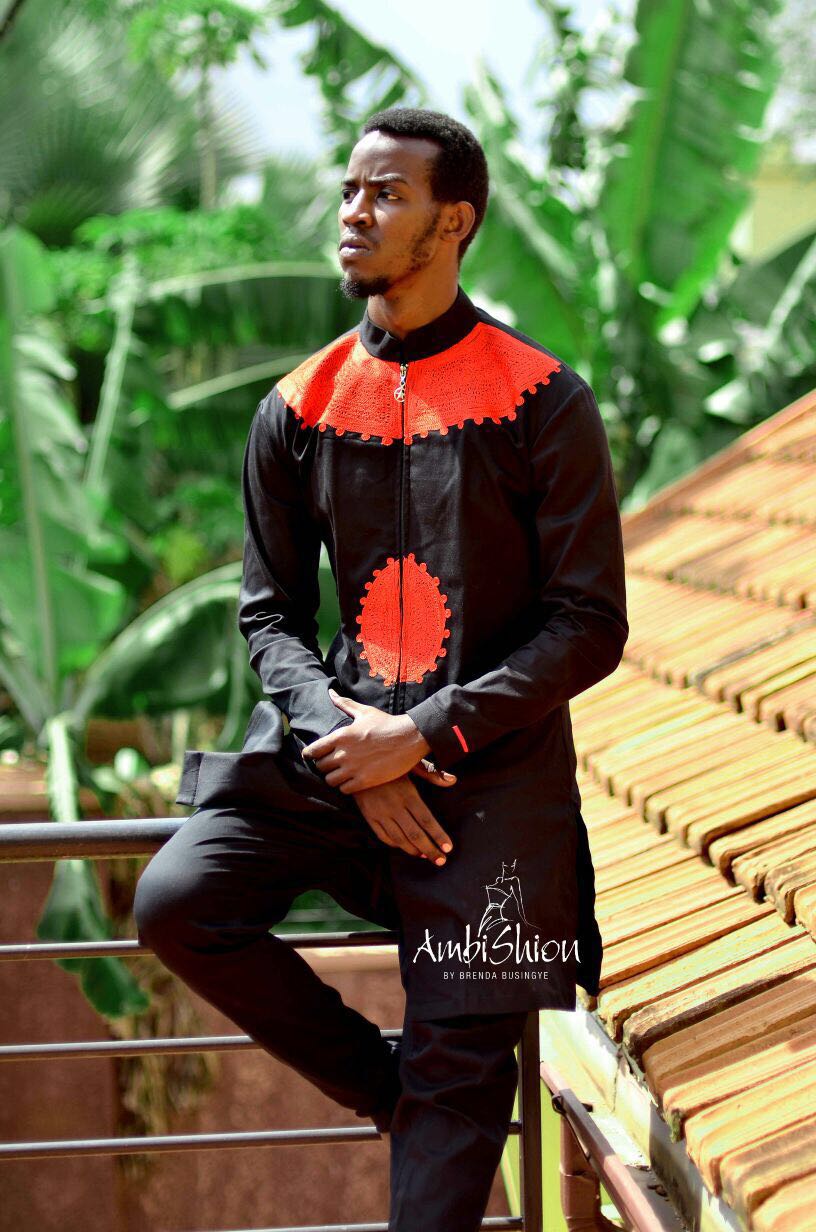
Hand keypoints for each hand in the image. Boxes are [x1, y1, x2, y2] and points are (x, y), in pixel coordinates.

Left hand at [301, 689, 447, 792]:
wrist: (410, 738)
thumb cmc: (386, 724)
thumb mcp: (364, 712)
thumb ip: (344, 704)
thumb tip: (330, 693)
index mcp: (341, 736)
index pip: (313, 750)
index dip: (311, 754)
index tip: (314, 756)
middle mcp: (344, 753)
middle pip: (320, 767)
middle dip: (325, 766)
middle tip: (333, 764)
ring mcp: (354, 768)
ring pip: (330, 780)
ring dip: (334, 778)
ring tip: (342, 774)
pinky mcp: (365, 781)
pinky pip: (344, 790)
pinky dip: (346, 787)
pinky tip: (353, 781)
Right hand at [351, 773, 454, 864]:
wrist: (358, 764)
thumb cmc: (390, 764)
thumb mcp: (412, 765)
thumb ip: (433, 774)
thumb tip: (452, 780)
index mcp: (408, 795)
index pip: (427, 821)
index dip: (438, 836)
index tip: (448, 847)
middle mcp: (395, 807)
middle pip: (415, 835)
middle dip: (430, 850)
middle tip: (441, 860)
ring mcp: (381, 814)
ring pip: (400, 839)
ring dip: (414, 851)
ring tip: (426, 856)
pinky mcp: (369, 817)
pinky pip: (384, 837)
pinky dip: (396, 845)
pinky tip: (406, 847)